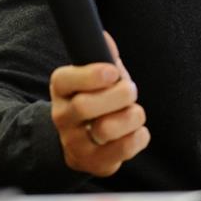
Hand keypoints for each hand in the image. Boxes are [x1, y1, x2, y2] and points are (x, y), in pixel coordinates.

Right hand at [49, 32, 148, 177]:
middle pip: (85, 106)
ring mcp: (76, 143)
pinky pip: (124, 148)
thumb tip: (104, 37)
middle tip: (130, 90)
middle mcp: (62, 117)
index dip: (91, 75)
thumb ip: (103, 57)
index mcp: (61, 89)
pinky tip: (136, 131)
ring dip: (131, 116)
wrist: (84, 141)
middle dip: (118, 95)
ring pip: (106, 128)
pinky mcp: (94, 163)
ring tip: (133, 112)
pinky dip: (139, 136)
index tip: (113, 72)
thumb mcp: (96, 75)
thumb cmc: (96, 98)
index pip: (65, 80)